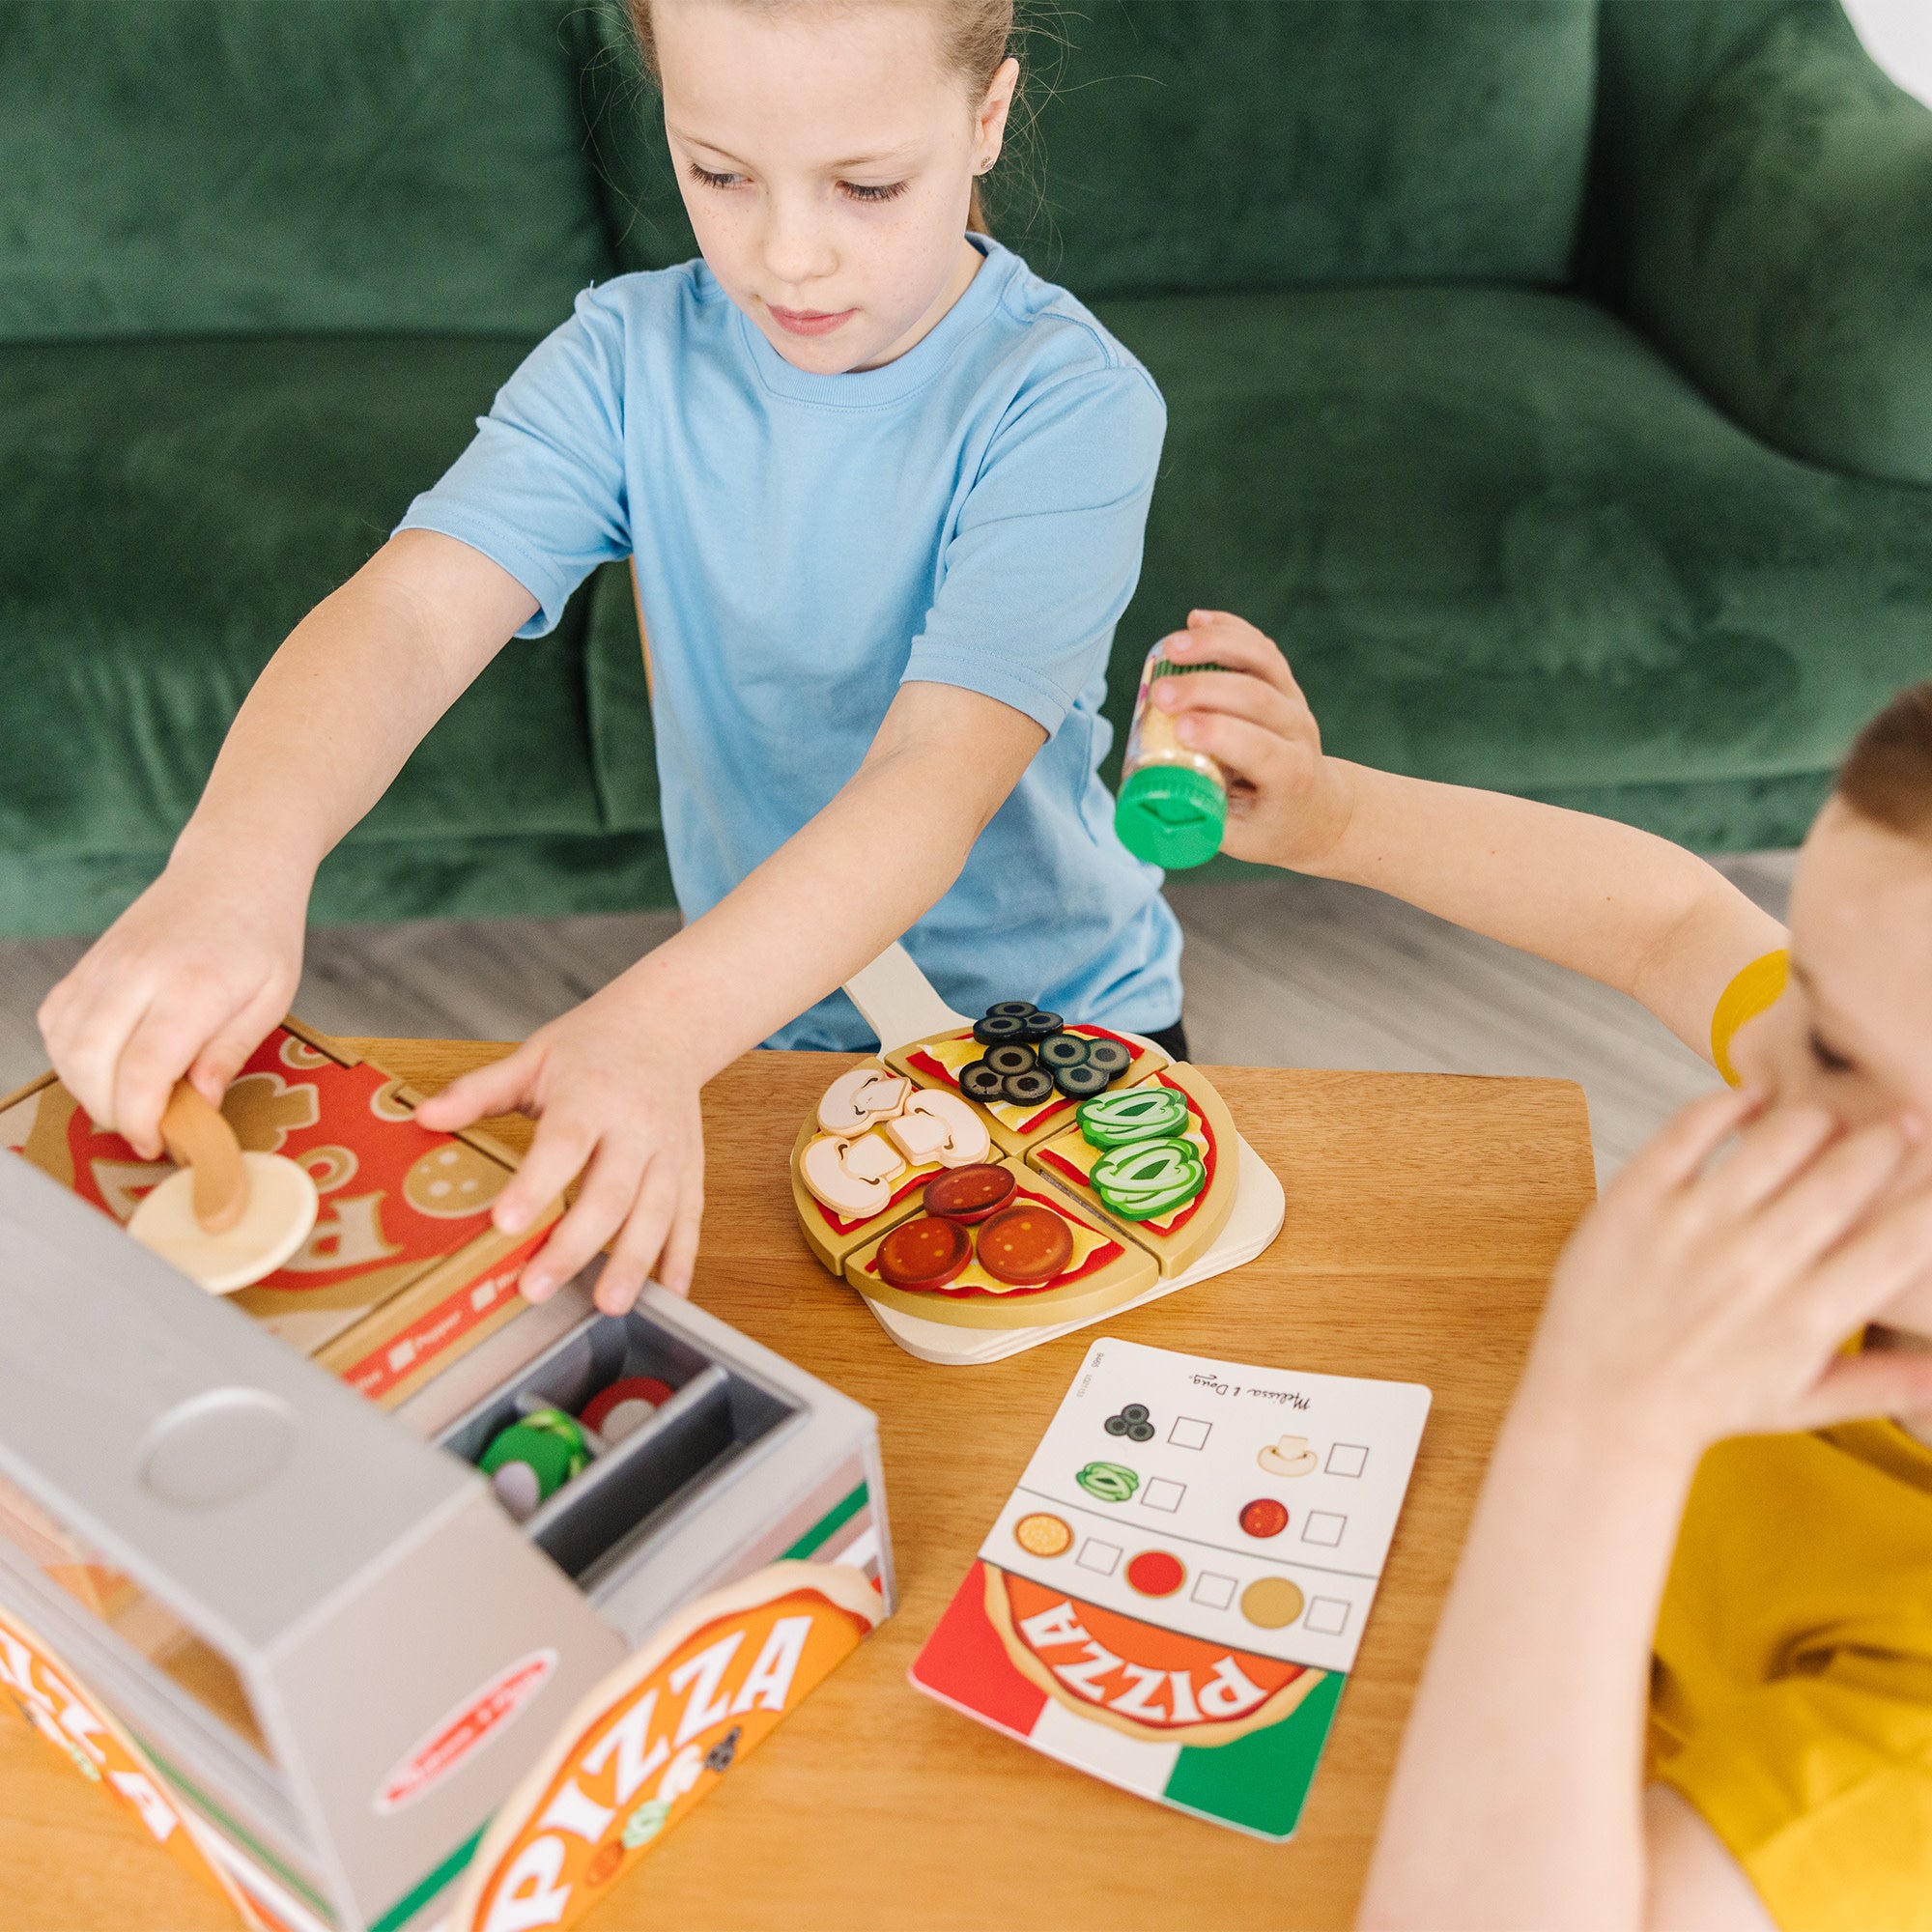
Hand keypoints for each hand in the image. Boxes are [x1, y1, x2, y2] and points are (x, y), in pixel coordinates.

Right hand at [37, 857, 305, 1157]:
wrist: (232, 870)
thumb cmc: (261, 937)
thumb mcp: (271, 999)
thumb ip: (230, 1052)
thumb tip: (199, 1105)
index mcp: (192, 986)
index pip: (144, 1070)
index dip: (142, 1119)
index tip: (156, 1144)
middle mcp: (136, 974)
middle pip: (93, 1064)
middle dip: (113, 1112)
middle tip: (148, 1129)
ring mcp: (103, 966)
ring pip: (65, 1047)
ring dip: (88, 1089)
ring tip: (132, 1101)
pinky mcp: (85, 965)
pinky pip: (56, 1023)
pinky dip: (70, 1057)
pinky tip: (107, 1068)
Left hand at [414, 983, 705, 1314]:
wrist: (666, 1028)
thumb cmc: (595, 1047)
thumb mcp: (534, 1057)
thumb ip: (480, 1090)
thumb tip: (424, 1115)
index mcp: (592, 1095)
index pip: (564, 1144)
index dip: (537, 1184)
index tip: (506, 1223)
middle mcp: (636, 1126)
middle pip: (610, 1191)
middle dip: (575, 1244)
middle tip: (536, 1286)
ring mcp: (668, 1152)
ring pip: (656, 1212)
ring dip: (633, 1262)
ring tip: (607, 1304)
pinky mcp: (690, 1170)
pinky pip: (689, 1218)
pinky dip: (682, 1258)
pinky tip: (667, 1294)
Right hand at [1151, 610, 1355, 869]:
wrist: (1320, 808)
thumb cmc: (1272, 828)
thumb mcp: (1241, 840)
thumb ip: (1200, 821)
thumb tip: (1146, 806)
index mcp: (1290, 775)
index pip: (1260, 748)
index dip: (1222, 734)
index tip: (1181, 729)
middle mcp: (1297, 731)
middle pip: (1256, 697)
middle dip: (1206, 689)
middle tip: (1161, 694)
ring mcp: (1292, 701)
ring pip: (1262, 660)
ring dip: (1216, 646)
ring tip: (1172, 647)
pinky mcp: (1282, 683)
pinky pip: (1259, 647)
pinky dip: (1229, 629)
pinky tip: (1195, 620)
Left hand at [1519, 1088, 1931, 1461]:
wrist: (1600, 1401)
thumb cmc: (1702, 1403)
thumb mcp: (1799, 1403)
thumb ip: (1881, 1383)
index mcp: (1806, 1317)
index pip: (1898, 1243)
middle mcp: (1755, 1266)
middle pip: (1844, 1177)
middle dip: (1886, 1140)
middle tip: (1903, 1121)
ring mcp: (1691, 1227)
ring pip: (1775, 1142)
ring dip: (1813, 1119)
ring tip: (1825, 1119)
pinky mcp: (1635, 1201)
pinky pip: (1689, 1131)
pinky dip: (1727, 1104)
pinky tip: (1750, 1100)